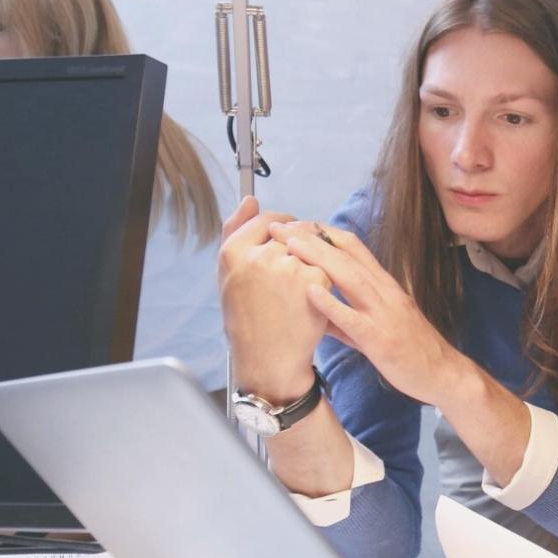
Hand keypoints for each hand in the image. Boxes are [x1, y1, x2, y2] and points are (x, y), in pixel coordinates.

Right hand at [218, 196, 330, 399]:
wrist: (268, 359)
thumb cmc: (248, 318)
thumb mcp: (231, 275)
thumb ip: (237, 232)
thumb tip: (250, 199)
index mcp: (232, 252)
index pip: (266, 220)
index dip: (283, 229)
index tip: (289, 241)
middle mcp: (258, 256)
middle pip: (292, 235)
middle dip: (299, 250)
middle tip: (292, 279)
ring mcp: (287, 266)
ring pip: (311, 250)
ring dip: (313, 264)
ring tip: (299, 291)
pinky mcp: (313, 279)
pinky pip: (326, 267)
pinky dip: (325, 281)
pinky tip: (312, 301)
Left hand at [268, 219, 469, 406]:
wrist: (444, 375)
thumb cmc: (411, 351)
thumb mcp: (378, 325)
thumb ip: (345, 317)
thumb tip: (316, 310)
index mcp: (385, 286)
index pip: (354, 248)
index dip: (324, 233)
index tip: (296, 225)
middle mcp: (386, 293)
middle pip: (347, 256)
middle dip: (312, 238)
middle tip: (281, 226)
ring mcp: (384, 315)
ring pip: (350, 279)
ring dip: (318, 259)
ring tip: (290, 246)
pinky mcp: (381, 340)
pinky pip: (354, 319)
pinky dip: (331, 304)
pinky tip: (310, 291)